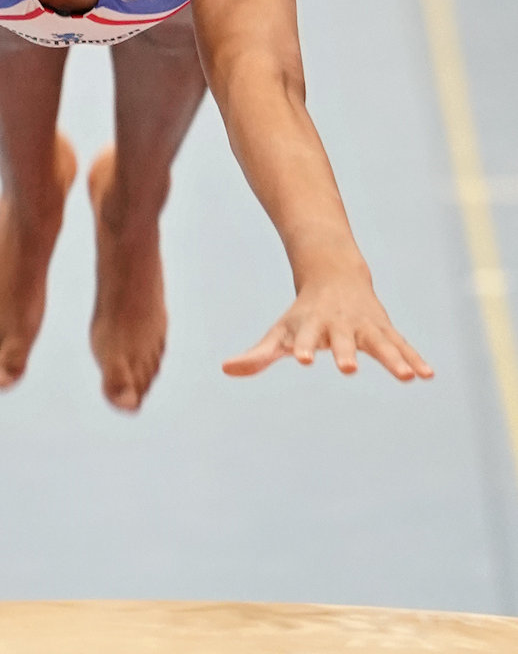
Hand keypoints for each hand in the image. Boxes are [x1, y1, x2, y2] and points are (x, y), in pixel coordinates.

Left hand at [222, 274, 433, 380]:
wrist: (335, 275)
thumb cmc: (303, 314)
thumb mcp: (279, 333)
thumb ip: (257, 356)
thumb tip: (225, 369)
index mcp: (311, 325)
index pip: (303, 338)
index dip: (301, 347)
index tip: (300, 360)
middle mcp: (339, 324)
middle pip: (343, 340)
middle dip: (346, 352)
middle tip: (348, 369)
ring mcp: (364, 326)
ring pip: (381, 343)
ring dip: (394, 359)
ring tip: (409, 378)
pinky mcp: (384, 330)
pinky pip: (402, 346)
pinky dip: (415, 359)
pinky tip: (428, 376)